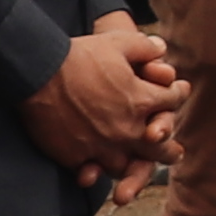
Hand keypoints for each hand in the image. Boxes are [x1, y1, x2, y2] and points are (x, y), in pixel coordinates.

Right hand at [29, 14, 180, 199]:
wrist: (38, 72)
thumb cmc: (79, 55)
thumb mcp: (118, 42)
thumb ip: (144, 47)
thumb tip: (161, 47)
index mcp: (141, 100)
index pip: (172, 101)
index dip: (177, 95)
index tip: (177, 93)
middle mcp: (127, 129)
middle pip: (160, 148)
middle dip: (169, 149)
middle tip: (173, 152)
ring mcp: (102, 147)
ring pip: (127, 166)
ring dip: (133, 165)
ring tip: (135, 165)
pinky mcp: (77, 157)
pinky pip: (92, 173)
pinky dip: (95, 174)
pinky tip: (96, 173)